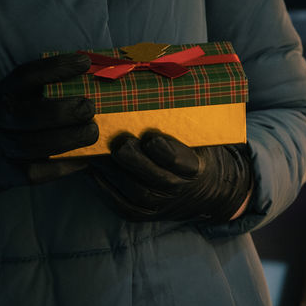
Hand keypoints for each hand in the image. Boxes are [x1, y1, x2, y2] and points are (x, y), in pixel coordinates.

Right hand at [0, 54, 98, 212]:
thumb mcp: (1, 97)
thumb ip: (32, 89)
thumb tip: (84, 76)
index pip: (26, 76)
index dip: (57, 68)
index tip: (85, 63)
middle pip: (32, 116)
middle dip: (66, 111)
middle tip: (89, 107)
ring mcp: (1, 149)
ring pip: (37, 146)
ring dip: (71, 138)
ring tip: (92, 131)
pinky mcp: (9, 175)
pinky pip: (40, 172)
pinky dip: (65, 166)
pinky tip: (85, 159)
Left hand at [90, 130, 253, 222]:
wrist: (211, 191)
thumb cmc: (200, 154)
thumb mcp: (201, 139)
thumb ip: (184, 123)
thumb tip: (164, 90)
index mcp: (195, 167)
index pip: (177, 160)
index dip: (162, 149)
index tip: (151, 136)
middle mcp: (178, 188)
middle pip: (153, 178)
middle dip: (133, 160)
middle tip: (119, 142)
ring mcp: (162, 205)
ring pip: (134, 192)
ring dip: (113, 173)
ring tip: (98, 154)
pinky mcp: (147, 214)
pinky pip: (124, 206)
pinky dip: (106, 191)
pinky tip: (94, 174)